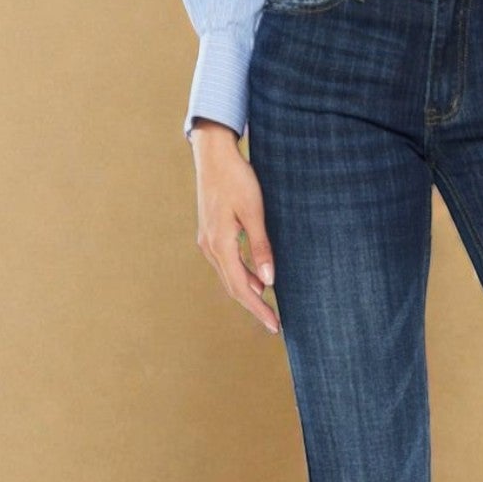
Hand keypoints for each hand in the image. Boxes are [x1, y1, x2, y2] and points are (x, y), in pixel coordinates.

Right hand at [190, 120, 280, 334]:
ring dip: (248, 292)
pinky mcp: (211, 233)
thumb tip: (268, 280)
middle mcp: (210, 247)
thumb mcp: (253, 212)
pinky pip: (226, 263)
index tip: (274, 325)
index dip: (258, 308)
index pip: (241, 287)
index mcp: (220, 245)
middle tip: (274, 324)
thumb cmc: (236, 179)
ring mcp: (207, 241)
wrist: (213, 156)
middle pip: (233, 287)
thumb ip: (261, 247)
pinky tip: (256, 279)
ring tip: (268, 307)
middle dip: (254, 306)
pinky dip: (242, 275)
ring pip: (229, 276)